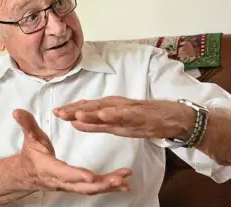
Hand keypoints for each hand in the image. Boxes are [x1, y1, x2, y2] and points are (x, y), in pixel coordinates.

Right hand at [13, 109, 132, 194]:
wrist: (27, 174)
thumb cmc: (31, 154)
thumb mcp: (29, 137)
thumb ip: (26, 124)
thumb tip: (17, 111)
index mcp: (49, 168)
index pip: (64, 172)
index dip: (77, 174)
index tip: (91, 175)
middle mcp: (60, 180)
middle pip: (82, 186)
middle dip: (101, 184)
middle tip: (119, 179)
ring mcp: (69, 185)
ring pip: (90, 189)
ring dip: (109, 185)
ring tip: (125, 180)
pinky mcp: (77, 185)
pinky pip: (94, 189)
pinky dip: (109, 187)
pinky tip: (124, 185)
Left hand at [53, 96, 194, 139]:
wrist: (175, 117)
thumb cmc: (146, 119)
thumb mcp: (118, 124)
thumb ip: (97, 124)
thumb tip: (75, 123)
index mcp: (110, 108)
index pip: (87, 109)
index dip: (71, 110)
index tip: (55, 112)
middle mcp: (117, 106)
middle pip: (92, 107)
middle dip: (74, 110)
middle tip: (57, 113)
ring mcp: (129, 110)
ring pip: (106, 110)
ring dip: (91, 111)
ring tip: (75, 113)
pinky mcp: (141, 115)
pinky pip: (126, 115)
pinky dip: (114, 114)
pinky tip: (103, 114)